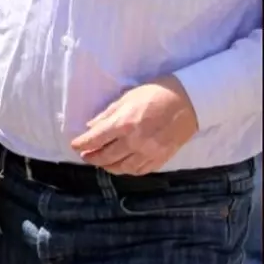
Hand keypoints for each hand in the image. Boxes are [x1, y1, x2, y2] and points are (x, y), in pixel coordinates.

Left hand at [70, 75, 197, 174]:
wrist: (189, 100)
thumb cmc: (155, 93)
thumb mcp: (127, 97)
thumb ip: (107, 115)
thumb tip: (91, 127)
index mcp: (124, 123)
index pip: (95, 139)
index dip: (81, 144)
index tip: (74, 145)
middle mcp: (135, 141)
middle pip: (106, 156)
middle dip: (91, 157)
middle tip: (85, 156)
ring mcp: (149, 152)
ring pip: (122, 168)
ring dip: (108, 166)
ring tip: (101, 162)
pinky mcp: (162, 157)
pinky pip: (140, 170)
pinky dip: (128, 170)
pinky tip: (122, 165)